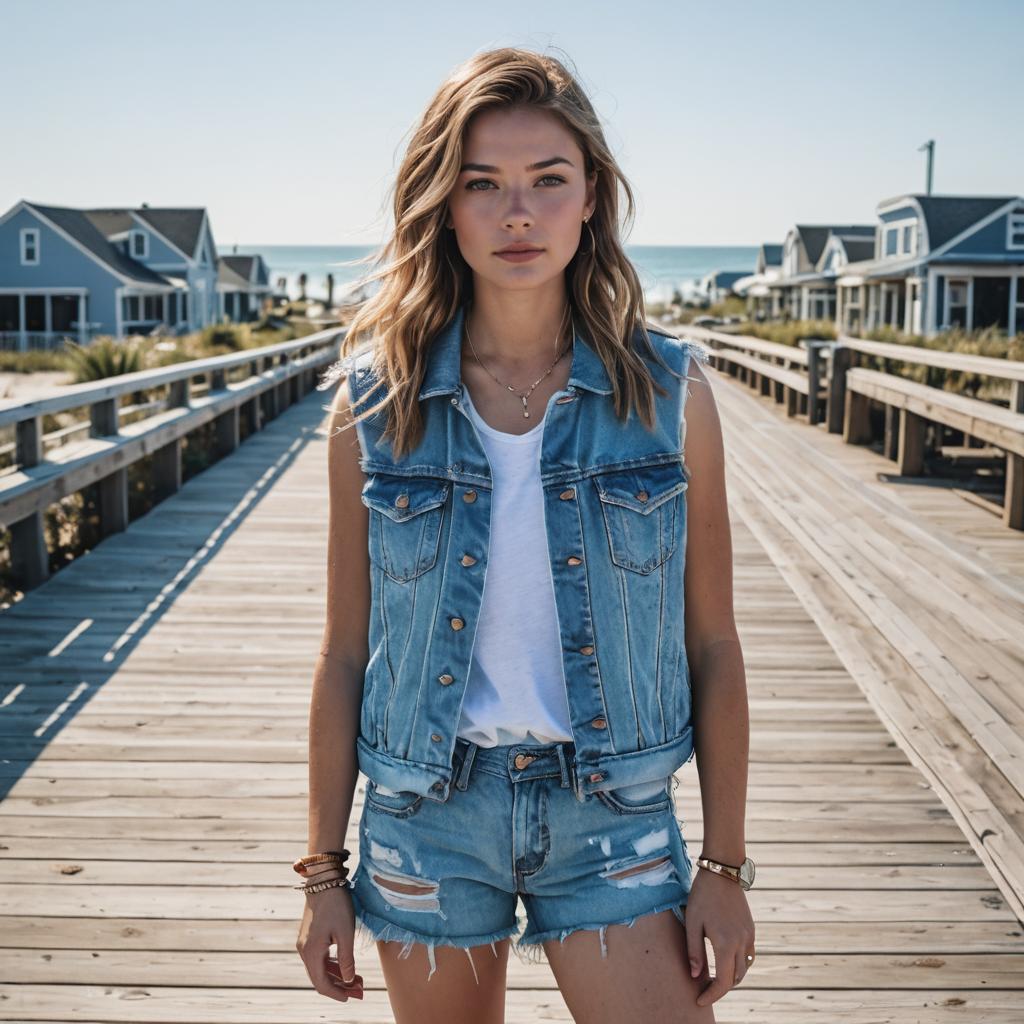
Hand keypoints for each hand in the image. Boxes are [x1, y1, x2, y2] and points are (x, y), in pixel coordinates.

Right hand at [296, 887, 364, 1001]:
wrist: (323, 880)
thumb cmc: (336, 905)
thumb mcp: (346, 933)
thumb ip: (347, 959)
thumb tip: (349, 980)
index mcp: (311, 952)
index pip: (322, 984)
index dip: (337, 994)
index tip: (353, 997)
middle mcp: (304, 951)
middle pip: (320, 978)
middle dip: (341, 986)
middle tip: (360, 990)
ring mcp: (305, 943)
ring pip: (320, 968)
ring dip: (338, 976)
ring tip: (357, 980)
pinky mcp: (309, 936)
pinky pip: (320, 958)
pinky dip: (333, 965)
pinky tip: (346, 966)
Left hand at [683, 867, 755, 1007]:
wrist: (722, 872)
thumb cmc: (702, 895)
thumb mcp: (692, 923)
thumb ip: (694, 951)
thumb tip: (695, 976)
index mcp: (725, 944)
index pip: (723, 982)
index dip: (712, 995)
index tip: (699, 1000)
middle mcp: (741, 943)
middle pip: (735, 978)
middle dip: (721, 988)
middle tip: (704, 990)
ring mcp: (748, 935)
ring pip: (744, 968)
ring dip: (732, 977)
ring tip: (714, 978)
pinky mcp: (751, 928)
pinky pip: (748, 955)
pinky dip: (739, 964)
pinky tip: (727, 960)